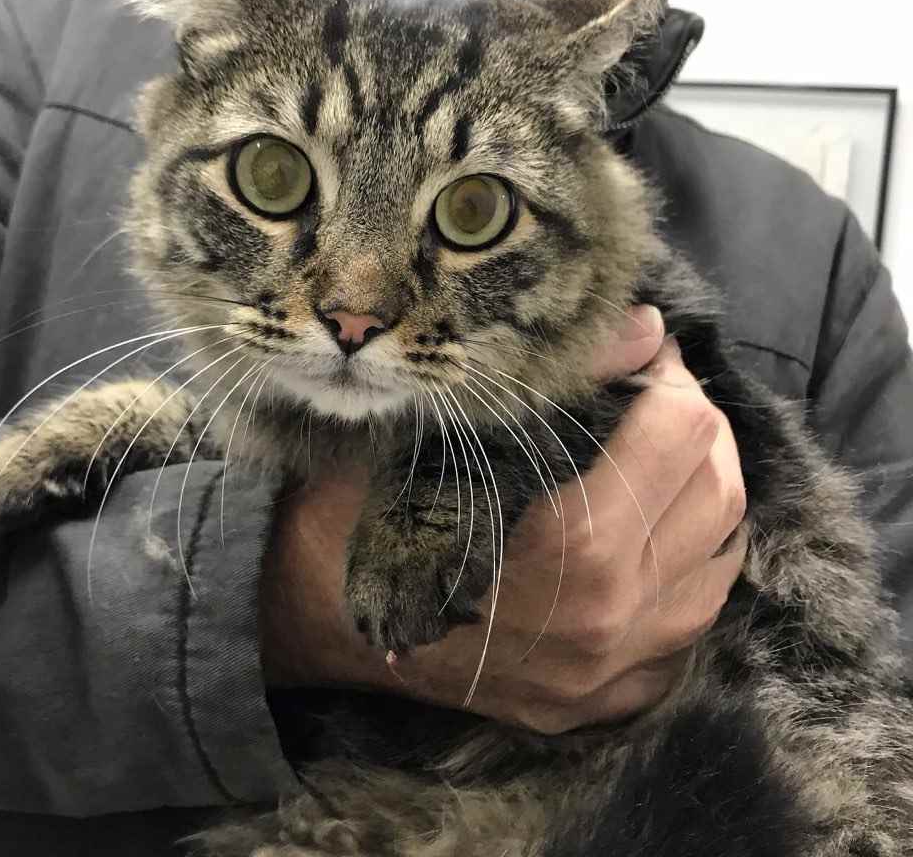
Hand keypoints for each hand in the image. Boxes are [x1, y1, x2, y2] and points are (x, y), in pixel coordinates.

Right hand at [260, 306, 746, 734]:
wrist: (312, 625)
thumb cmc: (363, 519)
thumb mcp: (437, 431)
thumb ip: (552, 379)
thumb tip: (642, 327)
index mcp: (573, 546)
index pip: (680, 433)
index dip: (670, 375)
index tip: (643, 354)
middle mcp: (610, 622)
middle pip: (717, 495)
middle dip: (698, 425)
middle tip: (657, 394)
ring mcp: (610, 675)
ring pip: (720, 567)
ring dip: (706, 495)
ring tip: (663, 457)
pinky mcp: (600, 704)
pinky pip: (689, 632)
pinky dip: (690, 572)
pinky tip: (655, 540)